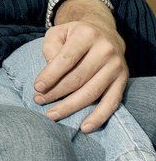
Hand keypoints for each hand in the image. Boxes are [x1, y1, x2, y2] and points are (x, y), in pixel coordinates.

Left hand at [35, 17, 127, 132]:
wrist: (104, 32)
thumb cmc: (74, 35)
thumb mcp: (58, 33)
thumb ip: (50, 49)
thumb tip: (49, 76)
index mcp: (87, 35)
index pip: (65, 59)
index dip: (50, 76)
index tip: (37, 87)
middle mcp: (105, 50)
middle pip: (77, 78)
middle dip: (55, 93)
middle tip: (39, 101)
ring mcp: (116, 66)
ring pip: (91, 92)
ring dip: (70, 107)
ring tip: (52, 114)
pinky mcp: (123, 80)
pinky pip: (112, 102)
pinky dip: (99, 117)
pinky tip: (85, 127)